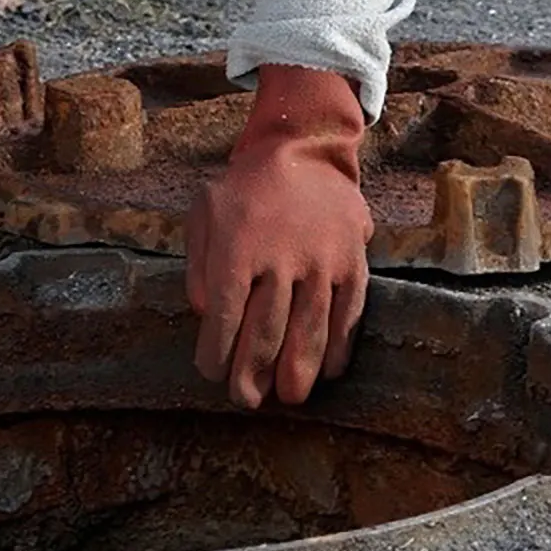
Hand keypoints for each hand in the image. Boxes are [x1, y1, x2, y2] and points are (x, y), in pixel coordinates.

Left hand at [185, 65, 372, 408]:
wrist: (303, 151)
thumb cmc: (244, 189)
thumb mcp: (205, 213)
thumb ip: (198, 264)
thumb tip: (205, 315)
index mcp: (237, 248)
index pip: (224, 316)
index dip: (216, 353)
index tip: (211, 373)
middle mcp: (280, 259)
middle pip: (265, 331)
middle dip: (252, 373)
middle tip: (245, 399)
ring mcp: (321, 263)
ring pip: (309, 331)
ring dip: (297, 372)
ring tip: (288, 398)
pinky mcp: (352, 265)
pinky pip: (347, 316)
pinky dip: (338, 348)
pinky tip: (328, 372)